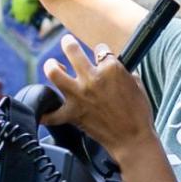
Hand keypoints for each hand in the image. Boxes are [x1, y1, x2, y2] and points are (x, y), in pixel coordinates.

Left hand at [40, 34, 158, 152]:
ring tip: (52, 64)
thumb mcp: (137, 84)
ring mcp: (79, 95)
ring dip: (51, 66)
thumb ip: (122, 72)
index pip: (101, 50)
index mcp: (111, 69)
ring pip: (54, 73)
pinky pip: (52, 114)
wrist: (133, 139)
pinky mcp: (73, 114)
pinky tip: (41, 111)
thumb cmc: (139, 113)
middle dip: (68, 43)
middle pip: (72, 51)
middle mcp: (92, 78)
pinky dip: (46, 114)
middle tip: (67, 42)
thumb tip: (114, 68)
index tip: (101, 57)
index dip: (101, 53)